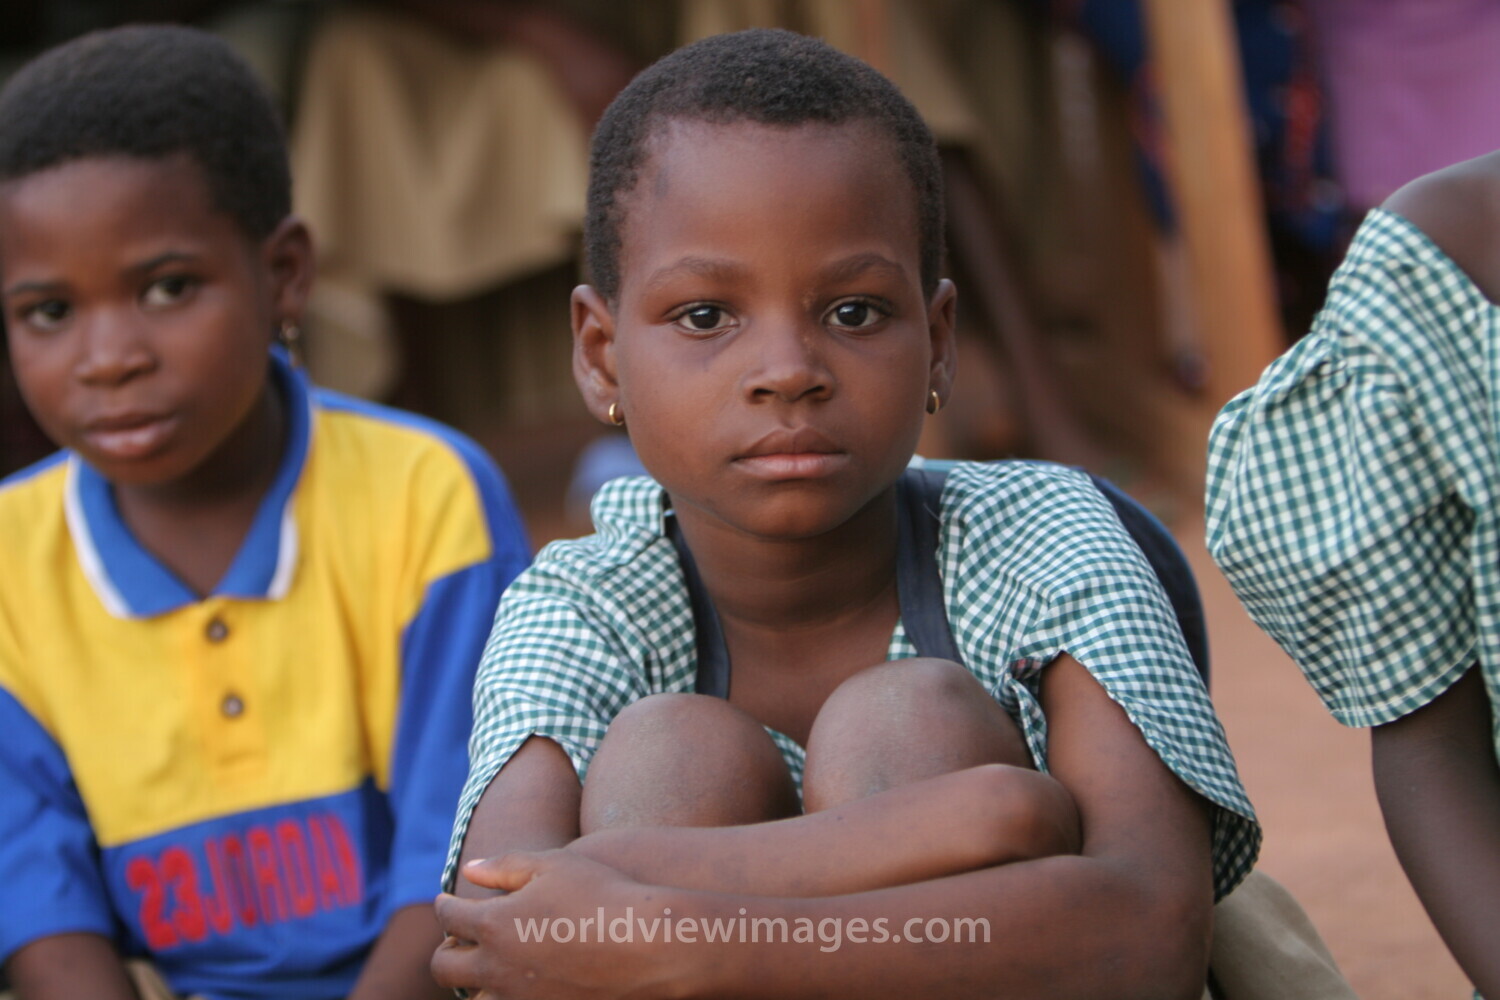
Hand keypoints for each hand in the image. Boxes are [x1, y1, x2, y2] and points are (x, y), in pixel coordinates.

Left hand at [432, 850, 685, 998]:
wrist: (648, 944)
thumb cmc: (603, 894)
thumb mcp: (553, 864)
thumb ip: (505, 866)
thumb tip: (469, 870)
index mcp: (494, 924)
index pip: (449, 917)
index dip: (445, 906)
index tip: (448, 901)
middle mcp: (497, 968)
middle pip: (446, 967)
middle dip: (445, 952)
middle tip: (453, 942)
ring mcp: (519, 999)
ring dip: (473, 983)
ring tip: (486, 969)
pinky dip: (504, 997)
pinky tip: (518, 984)